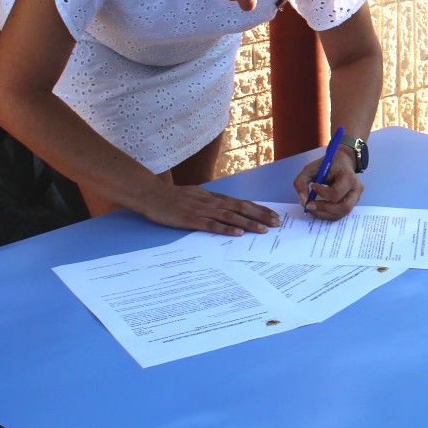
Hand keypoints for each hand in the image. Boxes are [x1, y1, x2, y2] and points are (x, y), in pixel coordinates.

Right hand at [137, 183, 280, 236]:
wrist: (150, 194)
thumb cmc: (173, 197)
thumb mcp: (196, 196)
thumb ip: (211, 202)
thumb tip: (227, 209)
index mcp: (213, 197)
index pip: (241, 202)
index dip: (258, 208)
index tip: (273, 214)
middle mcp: (211, 202)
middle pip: (241, 208)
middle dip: (260, 215)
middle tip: (276, 223)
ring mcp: (202, 210)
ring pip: (230, 216)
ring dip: (249, 223)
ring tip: (263, 230)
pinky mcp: (190, 219)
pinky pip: (211, 225)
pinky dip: (225, 229)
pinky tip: (237, 233)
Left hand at [292, 157, 364, 220]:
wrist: (343, 162)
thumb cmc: (328, 164)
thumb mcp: (311, 168)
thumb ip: (301, 182)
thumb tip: (303, 202)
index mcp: (349, 177)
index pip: (336, 192)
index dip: (322, 193)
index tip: (312, 186)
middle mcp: (356, 189)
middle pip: (343, 207)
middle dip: (324, 209)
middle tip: (309, 206)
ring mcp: (356, 198)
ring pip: (342, 213)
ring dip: (325, 214)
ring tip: (312, 208)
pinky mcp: (352, 203)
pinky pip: (341, 214)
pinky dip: (328, 214)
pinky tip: (319, 209)